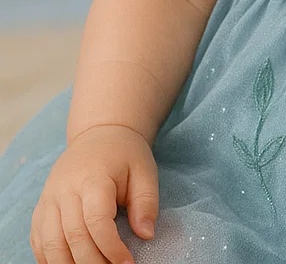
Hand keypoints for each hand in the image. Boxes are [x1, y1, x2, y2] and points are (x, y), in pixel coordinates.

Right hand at [30, 123, 158, 263]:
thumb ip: (146, 202)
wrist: (98, 135)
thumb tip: (146, 234)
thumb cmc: (124, 155)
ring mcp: (49, 199)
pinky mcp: (41, 209)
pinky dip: (51, 260)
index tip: (127, 263)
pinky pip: (38, 242)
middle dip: (93, 263)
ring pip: (51, 245)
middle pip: (73, 237)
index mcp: (93, 177)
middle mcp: (65, 189)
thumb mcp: (144, 171)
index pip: (97, 221)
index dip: (111, 248)